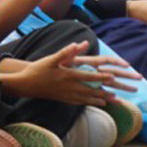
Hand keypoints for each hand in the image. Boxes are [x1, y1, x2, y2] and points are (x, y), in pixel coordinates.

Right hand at [7, 41, 134, 105]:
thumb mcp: (51, 59)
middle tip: (120, 94)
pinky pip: (81, 102)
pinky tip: (99, 103)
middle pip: (93, 90)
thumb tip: (78, 44)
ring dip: (103, 99)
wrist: (25, 85)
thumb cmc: (37, 70)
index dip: (103, 77)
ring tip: (114, 100)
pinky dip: (92, 102)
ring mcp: (67, 95)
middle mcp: (70, 87)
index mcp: (68, 75)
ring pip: (89, 98)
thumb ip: (66, 52)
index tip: (114, 78)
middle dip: (108, 92)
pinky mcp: (64, 99)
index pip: (90, 77)